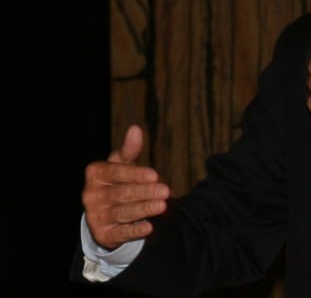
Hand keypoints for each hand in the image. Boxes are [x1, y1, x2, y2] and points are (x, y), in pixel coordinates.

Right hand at [82, 124, 169, 249]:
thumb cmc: (117, 181)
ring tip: (162, 205)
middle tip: (165, 190)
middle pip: (122, 193)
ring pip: (123, 213)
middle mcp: (91, 195)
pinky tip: (148, 226)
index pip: (116, 173)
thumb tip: (135, 129)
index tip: (155, 175)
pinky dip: (135, 231)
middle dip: (145, 192)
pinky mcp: (104, 234)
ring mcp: (96, 216)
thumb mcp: (122, 164)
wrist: (105, 213)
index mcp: (95, 174)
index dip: (136, 174)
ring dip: (144, 209)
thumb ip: (129, 150)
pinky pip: (121, 233)